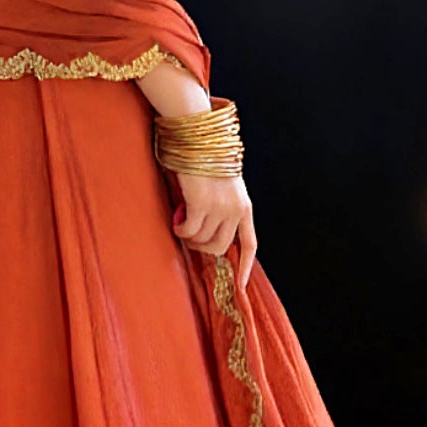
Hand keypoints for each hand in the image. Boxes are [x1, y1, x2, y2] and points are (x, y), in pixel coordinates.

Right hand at [172, 171, 257, 291]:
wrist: (199, 140)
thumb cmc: (205, 162)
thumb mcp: (222, 189)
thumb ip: (220, 211)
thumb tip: (204, 237)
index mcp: (244, 207)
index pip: (249, 244)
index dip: (245, 267)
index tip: (240, 286)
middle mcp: (236, 210)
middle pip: (220, 248)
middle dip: (202, 247)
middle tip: (189, 233)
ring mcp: (220, 208)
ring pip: (202, 241)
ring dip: (188, 236)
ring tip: (182, 220)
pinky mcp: (202, 204)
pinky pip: (189, 231)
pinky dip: (180, 229)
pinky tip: (177, 217)